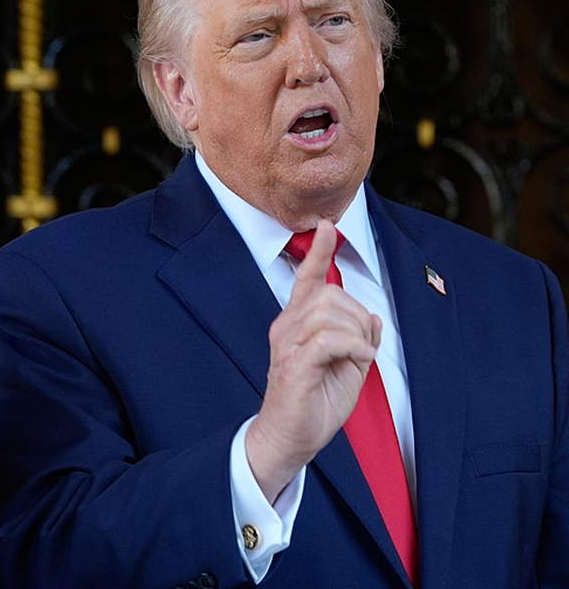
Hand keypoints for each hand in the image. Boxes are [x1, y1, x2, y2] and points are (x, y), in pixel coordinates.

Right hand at [244, 220, 382, 501]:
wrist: (289, 438)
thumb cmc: (314, 404)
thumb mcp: (346, 367)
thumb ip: (358, 340)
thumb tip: (377, 319)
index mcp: (296, 324)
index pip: (308, 280)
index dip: (319, 252)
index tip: (327, 226)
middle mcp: (287, 327)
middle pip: (330, 295)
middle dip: (360, 315)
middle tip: (365, 346)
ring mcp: (288, 344)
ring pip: (330, 313)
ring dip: (357, 333)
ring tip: (358, 358)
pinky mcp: (294, 364)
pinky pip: (329, 338)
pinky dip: (353, 346)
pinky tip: (356, 361)